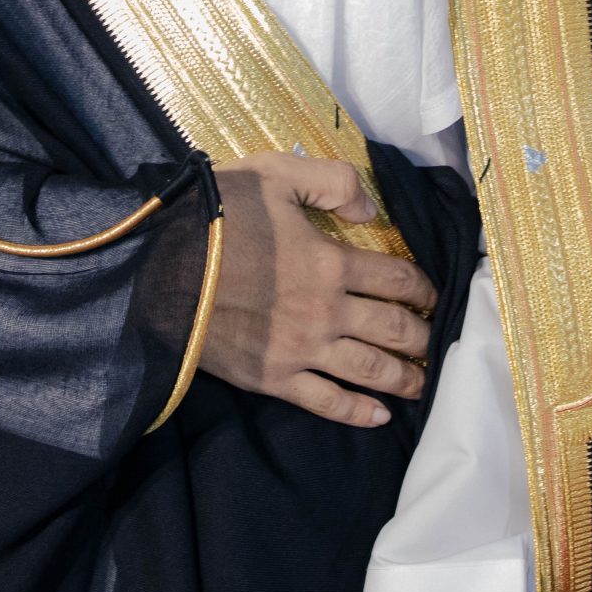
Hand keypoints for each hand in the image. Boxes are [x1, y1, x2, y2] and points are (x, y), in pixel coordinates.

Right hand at [200, 154, 437, 428]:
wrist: (157, 268)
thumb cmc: (214, 217)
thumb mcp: (274, 174)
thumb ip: (332, 183)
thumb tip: (370, 211)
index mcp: (331, 261)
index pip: (397, 279)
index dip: (423, 287)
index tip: (432, 295)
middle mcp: (328, 311)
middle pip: (394, 329)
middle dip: (422, 336)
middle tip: (434, 340)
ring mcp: (302, 349)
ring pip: (371, 370)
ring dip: (404, 378)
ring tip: (422, 382)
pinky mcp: (274, 377)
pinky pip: (327, 402)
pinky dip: (358, 413)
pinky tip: (380, 416)